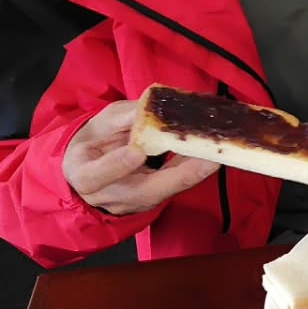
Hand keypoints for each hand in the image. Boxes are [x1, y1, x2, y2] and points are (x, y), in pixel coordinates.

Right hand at [63, 101, 217, 215]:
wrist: (92, 172)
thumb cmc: (93, 145)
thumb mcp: (97, 126)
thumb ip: (120, 118)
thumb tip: (147, 108)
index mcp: (86, 176)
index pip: (99, 175)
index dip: (119, 164)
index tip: (138, 151)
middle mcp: (114, 196)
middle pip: (149, 191)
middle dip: (182, 174)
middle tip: (210, 157)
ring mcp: (139, 201)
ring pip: (171, 189)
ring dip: (198, 170)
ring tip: (219, 151)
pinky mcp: (159, 198)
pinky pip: (180, 183)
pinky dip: (197, 168)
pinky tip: (214, 152)